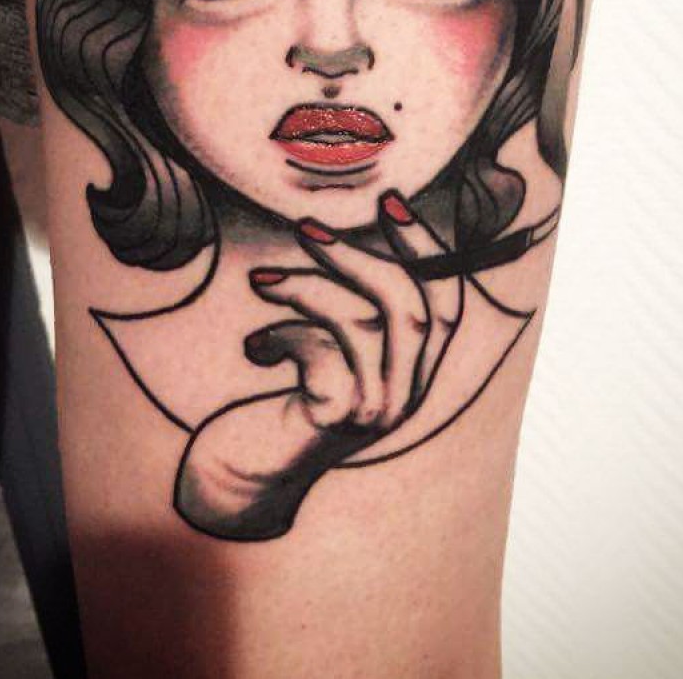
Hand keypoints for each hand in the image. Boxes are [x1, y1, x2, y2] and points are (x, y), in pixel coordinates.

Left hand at [174, 191, 463, 539]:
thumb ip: (347, 308)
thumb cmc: (277, 405)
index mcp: (413, 374)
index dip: (426, 249)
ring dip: (310, 288)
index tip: (390, 200)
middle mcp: (407, 396)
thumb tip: (338, 231)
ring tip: (262, 281)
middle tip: (309, 227)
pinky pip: (320, 350)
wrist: (238, 481)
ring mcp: (378, 412)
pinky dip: (283, 334)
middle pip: (414, 311)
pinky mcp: (339, 421)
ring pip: (365, 323)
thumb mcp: (323, 349)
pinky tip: (254, 349)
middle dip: (363, 258)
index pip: (445, 304)